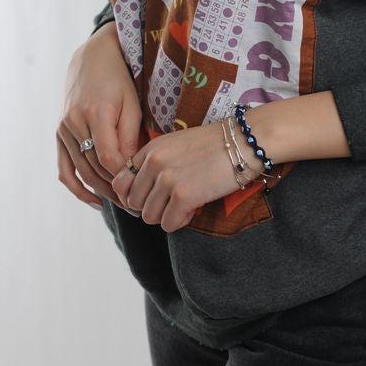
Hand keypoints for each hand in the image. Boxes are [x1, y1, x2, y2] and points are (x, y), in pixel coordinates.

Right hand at [56, 22, 143, 214]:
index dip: (125, 177)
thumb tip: (131, 170)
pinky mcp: (60, 134)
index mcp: (96, 113)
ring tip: (125, 206)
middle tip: (140, 206)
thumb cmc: (121, 80)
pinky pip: (65, 168)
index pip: (109, 158)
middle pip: (94, 169)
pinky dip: (77, 188)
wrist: (94, 58)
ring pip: (82, 171)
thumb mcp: (133, 104)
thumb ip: (130, 136)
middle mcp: (74, 123)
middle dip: (117, 191)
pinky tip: (96, 202)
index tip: (145, 189)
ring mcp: (64, 129)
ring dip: (102, 192)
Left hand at [110, 122, 260, 232]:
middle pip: (133, 203)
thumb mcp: (176, 144)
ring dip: (165, 216)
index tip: (150, 198)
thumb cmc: (214, 145)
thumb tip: (141, 194)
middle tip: (171, 203)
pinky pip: (168, 223)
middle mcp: (154, 164)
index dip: (133, 195)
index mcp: (150, 150)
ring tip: (184, 206)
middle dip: (151, 207)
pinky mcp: (184, 196)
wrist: (245, 142)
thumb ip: (155, 163)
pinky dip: (179, 222)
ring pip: (149, 216)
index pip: (120, 182)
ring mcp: (168, 180)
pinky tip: (193, 210)